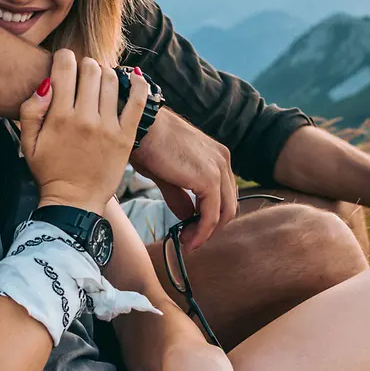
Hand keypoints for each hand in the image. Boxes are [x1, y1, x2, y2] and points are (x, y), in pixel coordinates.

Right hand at [20, 50, 147, 214]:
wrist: (74, 202)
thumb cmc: (49, 171)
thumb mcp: (28, 143)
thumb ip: (30, 111)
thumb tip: (46, 84)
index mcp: (59, 117)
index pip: (65, 69)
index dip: (64, 57)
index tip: (63, 60)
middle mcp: (85, 119)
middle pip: (90, 70)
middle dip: (84, 64)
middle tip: (82, 73)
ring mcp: (108, 127)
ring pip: (111, 81)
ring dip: (105, 72)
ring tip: (100, 78)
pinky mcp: (126, 137)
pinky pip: (137, 102)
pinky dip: (139, 83)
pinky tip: (134, 75)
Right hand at [130, 109, 237, 250]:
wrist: (141, 127)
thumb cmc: (147, 143)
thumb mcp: (166, 173)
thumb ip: (179, 194)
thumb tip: (186, 216)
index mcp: (215, 156)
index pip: (223, 193)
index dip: (210, 215)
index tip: (191, 230)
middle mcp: (223, 160)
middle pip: (228, 204)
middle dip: (211, 227)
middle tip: (190, 240)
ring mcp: (218, 169)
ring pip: (223, 212)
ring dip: (206, 233)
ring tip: (187, 243)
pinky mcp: (209, 179)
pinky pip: (212, 215)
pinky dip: (202, 232)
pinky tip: (188, 239)